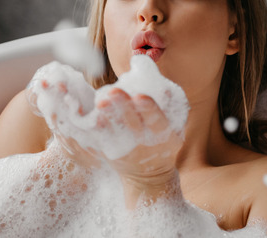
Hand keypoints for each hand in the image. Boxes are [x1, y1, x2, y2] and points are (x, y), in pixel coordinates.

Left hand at [96, 88, 183, 207]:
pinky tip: (93, 116)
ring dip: (108, 116)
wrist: (148, 178)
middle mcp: (144, 144)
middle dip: (123, 106)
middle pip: (133, 124)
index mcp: (164, 138)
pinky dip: (98, 128)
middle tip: (113, 91)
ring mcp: (127, 150)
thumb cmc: (162, 146)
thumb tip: (163, 88)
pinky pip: (103, 140)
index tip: (140, 96)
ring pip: (115, 131)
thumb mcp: (174, 133)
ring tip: (101, 102)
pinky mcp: (111, 153)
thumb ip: (169, 112)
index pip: (157, 122)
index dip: (149, 109)